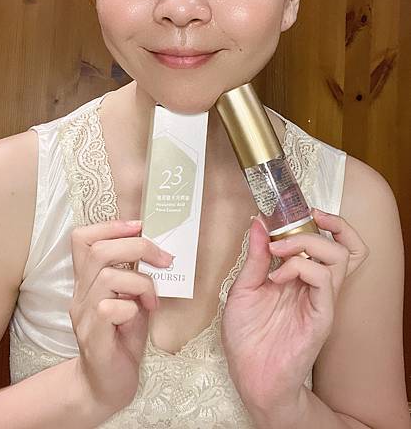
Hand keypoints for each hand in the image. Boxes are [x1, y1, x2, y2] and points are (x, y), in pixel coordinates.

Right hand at [68, 219, 172, 414]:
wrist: (106, 386)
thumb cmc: (122, 338)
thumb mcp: (132, 299)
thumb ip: (137, 276)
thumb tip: (160, 252)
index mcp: (89, 280)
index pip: (82, 238)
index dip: (110, 226)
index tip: (139, 227)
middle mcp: (81, 293)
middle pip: (99, 251)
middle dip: (138, 247)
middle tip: (164, 260)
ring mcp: (84, 315)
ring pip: (108, 277)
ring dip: (141, 283)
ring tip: (152, 300)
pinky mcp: (93, 336)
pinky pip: (109, 309)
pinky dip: (132, 308)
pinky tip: (138, 318)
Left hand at [221, 209, 368, 412]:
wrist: (249, 376)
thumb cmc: (247, 335)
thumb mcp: (244, 287)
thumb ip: (255, 257)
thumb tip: (258, 222)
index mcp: (300, 277)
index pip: (328, 242)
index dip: (324, 221)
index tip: (298, 209)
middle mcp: (314, 286)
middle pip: (340, 245)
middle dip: (318, 226)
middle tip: (286, 229)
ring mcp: (320, 301)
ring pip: (339, 257)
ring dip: (307, 244)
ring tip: (278, 252)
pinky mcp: (321, 317)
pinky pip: (325, 283)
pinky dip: (301, 269)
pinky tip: (278, 278)